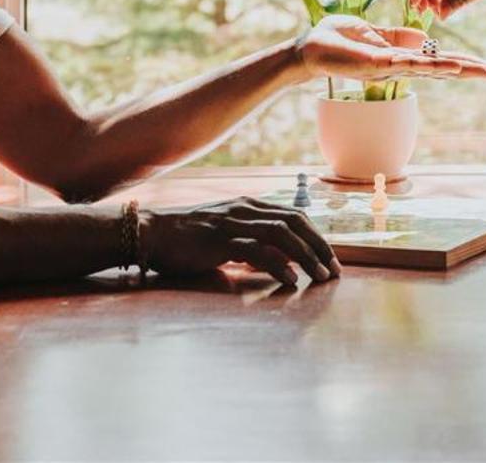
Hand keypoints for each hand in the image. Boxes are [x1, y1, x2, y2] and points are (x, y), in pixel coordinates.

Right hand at [140, 196, 337, 286]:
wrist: (151, 233)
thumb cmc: (187, 239)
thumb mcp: (225, 236)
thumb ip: (251, 244)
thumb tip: (279, 261)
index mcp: (249, 206)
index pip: (294, 217)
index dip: (316, 237)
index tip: (329, 259)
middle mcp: (245, 209)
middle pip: (295, 223)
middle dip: (319, 246)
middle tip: (333, 271)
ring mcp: (233, 222)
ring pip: (281, 234)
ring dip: (305, 256)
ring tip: (319, 277)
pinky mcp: (219, 239)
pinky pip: (256, 250)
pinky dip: (277, 264)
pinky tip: (290, 279)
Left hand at [294, 14, 485, 81]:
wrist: (309, 48)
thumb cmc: (336, 39)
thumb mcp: (372, 31)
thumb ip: (397, 35)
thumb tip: (423, 37)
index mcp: (400, 56)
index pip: (436, 59)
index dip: (461, 62)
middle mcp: (399, 66)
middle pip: (441, 69)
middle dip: (470, 71)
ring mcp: (390, 67)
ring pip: (430, 68)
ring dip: (456, 68)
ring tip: (482, 70)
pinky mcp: (379, 64)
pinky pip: (409, 63)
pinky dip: (431, 63)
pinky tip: (449, 65)